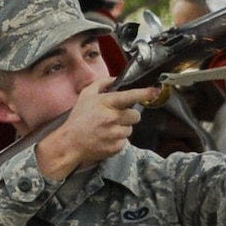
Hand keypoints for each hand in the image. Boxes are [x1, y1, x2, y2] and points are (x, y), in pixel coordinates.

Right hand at [36, 76, 159, 179]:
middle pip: (135, 116)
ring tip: (106, 129)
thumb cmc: (78, 119)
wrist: (70, 144)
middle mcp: (112, 118)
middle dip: (128, 116)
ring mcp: (115, 134)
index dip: (144, 93)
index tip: (155, 91)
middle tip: (115, 118)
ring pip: (130, 129)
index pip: (130, 96)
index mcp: (106, 103)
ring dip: (122, 129)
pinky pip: (124, 141)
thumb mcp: (85, 96)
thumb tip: (115, 79)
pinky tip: (106, 138)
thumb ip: (101, 83)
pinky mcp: (116, 147)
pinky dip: (117, 140)